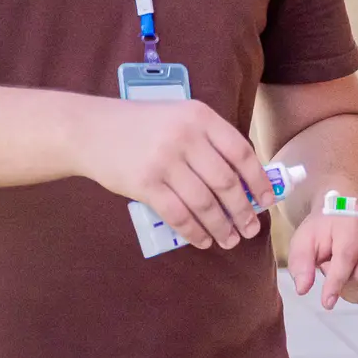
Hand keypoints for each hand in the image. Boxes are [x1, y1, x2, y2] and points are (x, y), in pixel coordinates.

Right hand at [75, 98, 272, 251]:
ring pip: (204, 203)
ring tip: (230, 240)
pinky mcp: (144, 183)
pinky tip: (203, 240)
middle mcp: (185, 137)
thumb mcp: (180, 117)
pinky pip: (178, 214)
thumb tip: (246, 181)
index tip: (267, 200)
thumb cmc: (142, 125)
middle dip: (243, 211)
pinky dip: (194, 231)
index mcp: (200, 117)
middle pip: (226, 182)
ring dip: (221, 226)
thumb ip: (210, 141)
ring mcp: (164, 161)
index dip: (258, 181)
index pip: (241, 153)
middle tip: (251, 229)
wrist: (90, 129)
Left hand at [288, 209, 357, 309]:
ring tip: (342, 275)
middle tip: (330, 269)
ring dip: (354, 291)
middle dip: (343, 284)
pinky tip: (355, 281)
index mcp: (353, 222)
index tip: (326, 302)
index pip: (346, 259)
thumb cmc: (325, 228)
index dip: (335, 284)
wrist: (349, 212)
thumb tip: (302, 289)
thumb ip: (300, 263)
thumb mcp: (304, 239)